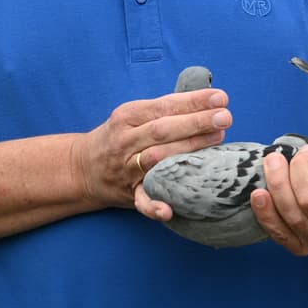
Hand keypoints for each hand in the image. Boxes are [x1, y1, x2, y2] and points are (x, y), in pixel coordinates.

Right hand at [73, 85, 232, 215]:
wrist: (82, 167)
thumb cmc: (121, 136)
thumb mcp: (134, 115)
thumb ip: (165, 109)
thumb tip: (209, 100)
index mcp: (128, 116)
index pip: (164, 106)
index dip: (193, 102)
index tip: (221, 98)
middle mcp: (126, 140)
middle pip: (163, 130)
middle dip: (196, 122)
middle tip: (225, 118)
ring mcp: (126, 168)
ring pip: (157, 159)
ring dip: (188, 150)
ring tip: (217, 140)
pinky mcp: (128, 193)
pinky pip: (141, 200)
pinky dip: (155, 206)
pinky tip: (170, 210)